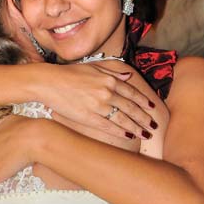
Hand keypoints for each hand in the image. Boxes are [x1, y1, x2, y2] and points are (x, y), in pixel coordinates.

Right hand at [40, 61, 157, 138]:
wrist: (49, 82)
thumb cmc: (69, 73)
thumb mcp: (92, 67)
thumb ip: (112, 71)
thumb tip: (128, 75)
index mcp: (108, 79)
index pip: (132, 92)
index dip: (143, 101)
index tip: (152, 108)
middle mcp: (107, 92)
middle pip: (131, 107)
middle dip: (144, 117)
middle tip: (154, 125)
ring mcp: (99, 105)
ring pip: (124, 119)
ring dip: (137, 128)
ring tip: (146, 135)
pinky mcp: (89, 117)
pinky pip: (109, 127)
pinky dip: (121, 132)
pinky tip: (129, 136)